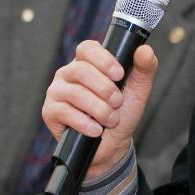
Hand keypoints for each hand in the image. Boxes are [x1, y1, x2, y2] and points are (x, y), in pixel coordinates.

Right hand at [41, 41, 158, 179]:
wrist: (112, 145)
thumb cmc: (122, 113)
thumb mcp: (138, 90)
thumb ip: (144, 68)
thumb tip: (145, 50)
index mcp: (87, 63)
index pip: (87, 48)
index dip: (103, 60)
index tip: (119, 75)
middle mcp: (68, 74)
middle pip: (81, 70)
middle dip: (105, 89)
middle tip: (117, 102)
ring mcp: (56, 92)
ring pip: (75, 93)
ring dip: (99, 109)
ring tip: (111, 120)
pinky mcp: (50, 112)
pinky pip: (65, 112)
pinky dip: (85, 123)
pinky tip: (96, 130)